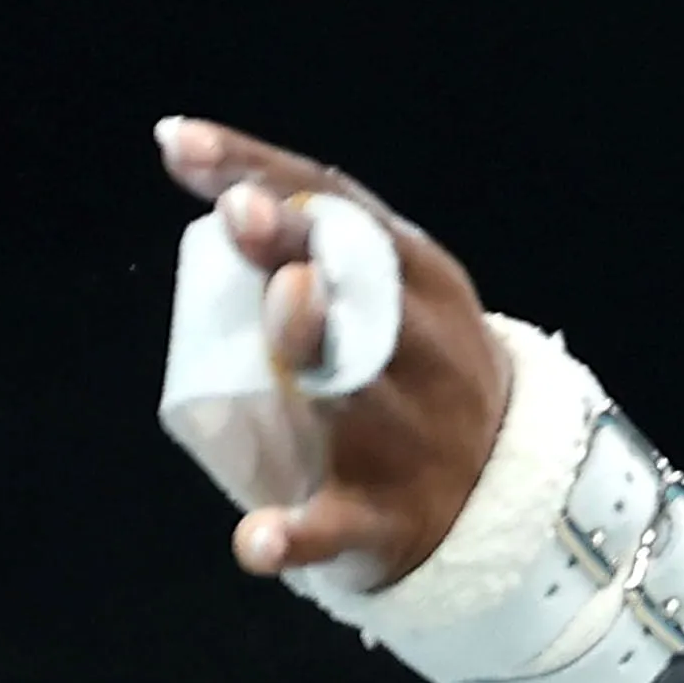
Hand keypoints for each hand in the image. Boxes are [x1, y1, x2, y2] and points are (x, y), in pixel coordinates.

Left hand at [155, 116, 507, 586]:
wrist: (505, 494)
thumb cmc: (417, 371)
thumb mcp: (399, 297)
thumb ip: (330, 252)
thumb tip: (227, 189)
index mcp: (420, 283)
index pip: (339, 209)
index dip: (260, 170)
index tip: (178, 143)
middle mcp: (421, 349)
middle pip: (362, 291)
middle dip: (300, 249)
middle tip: (241, 212)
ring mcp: (407, 435)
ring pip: (358, 391)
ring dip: (317, 347)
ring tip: (288, 305)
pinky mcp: (386, 517)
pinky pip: (339, 525)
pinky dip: (296, 535)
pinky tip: (257, 540)